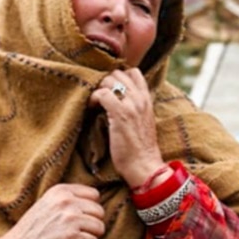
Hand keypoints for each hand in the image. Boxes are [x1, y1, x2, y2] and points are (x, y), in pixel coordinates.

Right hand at [0, 184, 104, 238]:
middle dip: (91, 225)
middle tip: (74, 233)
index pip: (94, 195)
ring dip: (88, 237)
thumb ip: (68, 200)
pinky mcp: (72, 236)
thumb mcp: (47, 205)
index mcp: (61, 191)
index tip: (76, 219)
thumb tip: (96, 203)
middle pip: (99, 212)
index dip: (88, 210)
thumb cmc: (32, 231)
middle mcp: (67, 201)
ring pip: (99, 227)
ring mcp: (70, 218)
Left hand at [89, 69, 166, 189]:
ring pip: (109, 80)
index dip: (118, 76)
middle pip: (118, 73)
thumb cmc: (140, 149)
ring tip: (95, 103)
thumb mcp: (142, 121)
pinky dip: (93, 98)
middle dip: (105, 82)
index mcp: (147, 99)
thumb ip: (135, 108)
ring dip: (98, 89)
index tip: (109, 88)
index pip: (134, 72)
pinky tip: (92, 108)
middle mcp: (140, 98)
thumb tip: (118, 100)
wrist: (144, 166)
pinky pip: (102, 94)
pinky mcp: (120, 113)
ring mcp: (131, 104)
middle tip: (99, 96)